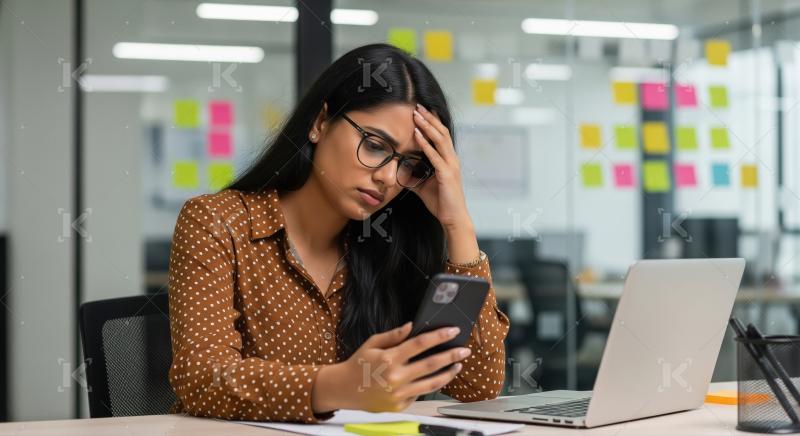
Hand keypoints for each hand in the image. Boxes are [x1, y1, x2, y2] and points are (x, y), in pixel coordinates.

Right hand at [311, 322, 470, 413]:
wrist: (344, 389)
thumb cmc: (358, 364)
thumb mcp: (372, 343)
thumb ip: (393, 335)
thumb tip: (412, 326)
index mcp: (390, 358)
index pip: (421, 344)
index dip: (439, 336)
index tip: (453, 331)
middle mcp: (396, 376)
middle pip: (432, 363)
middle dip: (451, 355)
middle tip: (465, 350)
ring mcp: (399, 393)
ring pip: (432, 382)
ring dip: (448, 373)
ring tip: (458, 365)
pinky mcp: (400, 405)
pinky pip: (420, 393)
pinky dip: (431, 385)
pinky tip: (439, 377)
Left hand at [411, 104, 471, 230]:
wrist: (453, 218)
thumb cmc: (441, 202)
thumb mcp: (423, 186)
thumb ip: (413, 177)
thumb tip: (400, 172)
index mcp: (447, 160)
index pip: (441, 135)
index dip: (432, 122)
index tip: (421, 111)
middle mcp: (451, 159)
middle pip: (441, 132)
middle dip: (429, 118)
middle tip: (417, 106)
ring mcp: (450, 166)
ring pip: (440, 140)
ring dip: (427, 126)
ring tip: (417, 115)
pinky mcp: (447, 174)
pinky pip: (435, 156)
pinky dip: (426, 145)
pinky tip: (417, 136)